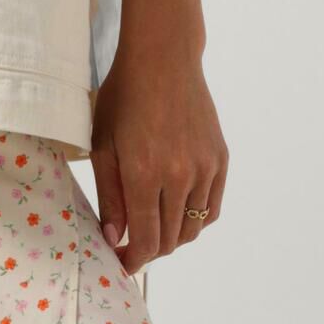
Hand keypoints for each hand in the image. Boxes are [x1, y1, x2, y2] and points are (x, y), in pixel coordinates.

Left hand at [88, 52, 227, 277]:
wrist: (164, 60)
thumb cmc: (124, 98)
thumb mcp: (103, 146)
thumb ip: (110, 197)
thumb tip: (115, 237)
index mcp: (144, 173)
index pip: (146, 239)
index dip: (133, 260)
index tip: (121, 263)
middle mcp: (180, 175)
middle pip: (171, 240)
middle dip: (149, 251)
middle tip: (131, 246)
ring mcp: (205, 168)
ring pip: (193, 228)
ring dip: (172, 237)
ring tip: (153, 228)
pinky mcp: (220, 160)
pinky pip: (211, 208)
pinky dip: (195, 220)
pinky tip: (177, 213)